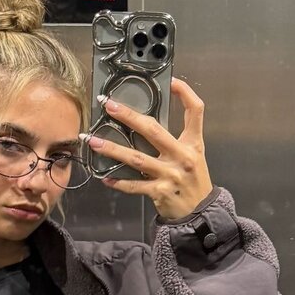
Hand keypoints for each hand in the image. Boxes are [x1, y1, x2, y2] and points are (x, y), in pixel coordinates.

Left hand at [81, 76, 214, 219]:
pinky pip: (134, 185)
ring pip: (136, 158)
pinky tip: (105, 177)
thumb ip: (177, 139)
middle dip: (129, 116)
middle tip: (110, 106)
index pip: (195, 110)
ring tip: (93, 141)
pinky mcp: (160, 192)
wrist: (200, 213)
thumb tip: (147, 124)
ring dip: (112, 149)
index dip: (185, 93)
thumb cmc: (193, 181)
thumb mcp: (195, 156)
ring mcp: (170, 175)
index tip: (172, 81)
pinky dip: (119, 181)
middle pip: (153, 130)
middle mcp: (182, 156)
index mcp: (193, 143)